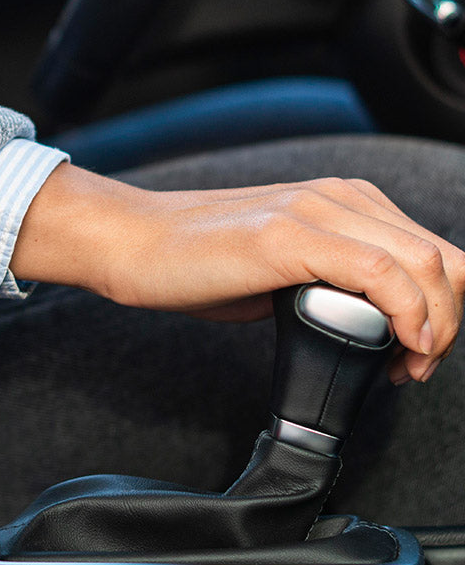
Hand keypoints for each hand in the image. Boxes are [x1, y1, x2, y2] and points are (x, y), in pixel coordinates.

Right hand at [8, 163, 464, 384]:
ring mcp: (315, 211)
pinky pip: (381, 275)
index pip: (433, 252)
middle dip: (449, 323)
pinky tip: (396, 348)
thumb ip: (326, 283)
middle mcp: (338, 197)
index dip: (444, 310)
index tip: (417, 354)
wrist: (132, 243)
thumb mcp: (278, 270)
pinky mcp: (288, 236)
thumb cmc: (192, 262)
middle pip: (444, 260)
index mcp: (341, 201)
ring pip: (426, 265)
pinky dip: (406, 317)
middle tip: (418, 367)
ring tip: (408, 366)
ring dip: (435, 327)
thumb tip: (364, 324)